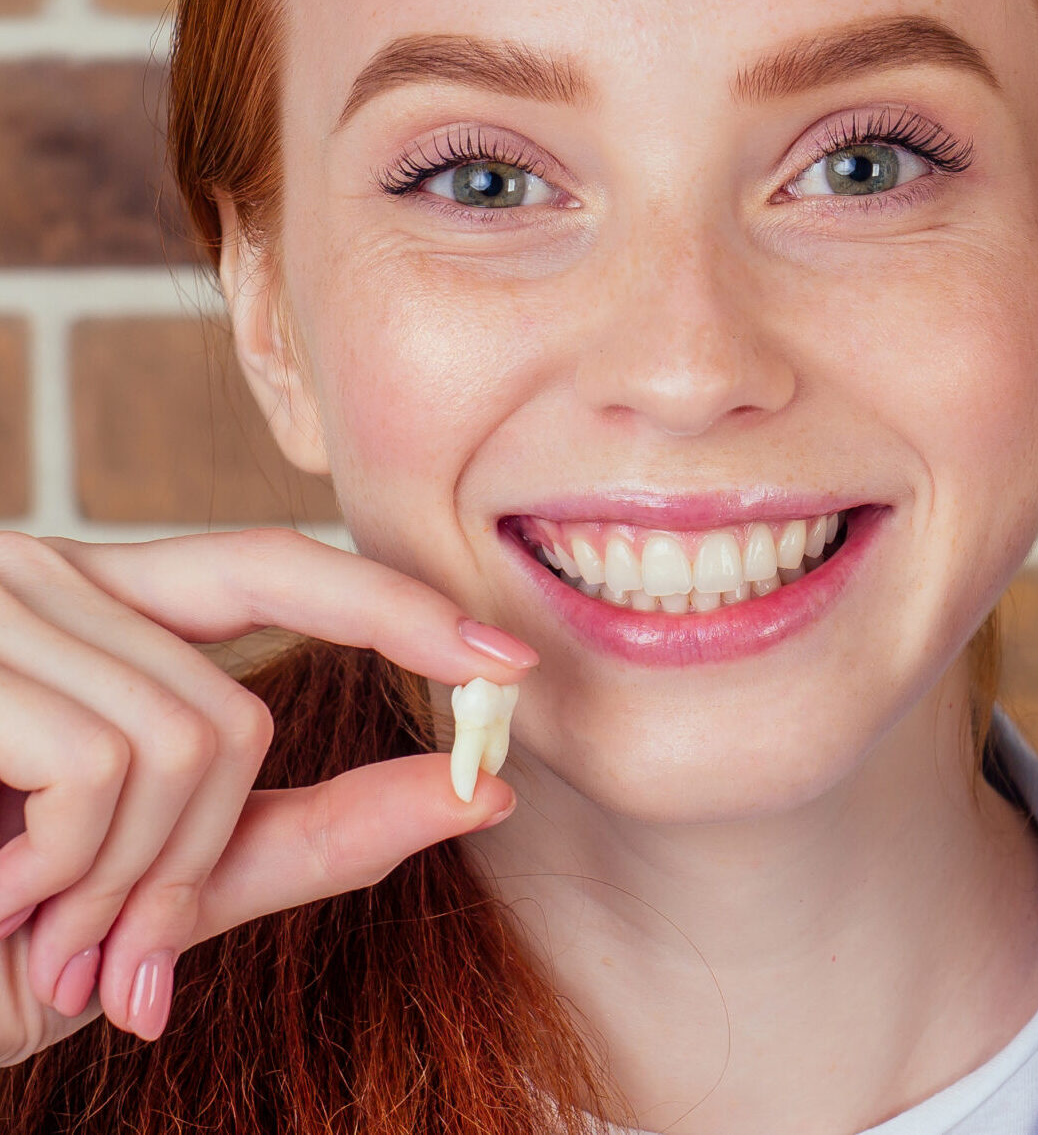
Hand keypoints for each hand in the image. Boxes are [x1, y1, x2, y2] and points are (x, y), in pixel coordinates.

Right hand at [0, 528, 535, 1066]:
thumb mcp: (153, 886)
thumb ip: (307, 833)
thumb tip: (482, 792)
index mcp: (100, 609)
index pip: (277, 566)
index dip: (394, 606)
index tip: (506, 662)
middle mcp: (51, 577)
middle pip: (240, 706)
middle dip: (191, 862)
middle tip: (102, 953)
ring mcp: (3, 601)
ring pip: (193, 744)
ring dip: (120, 886)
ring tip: (18, 918)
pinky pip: (110, 767)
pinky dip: (67, 871)